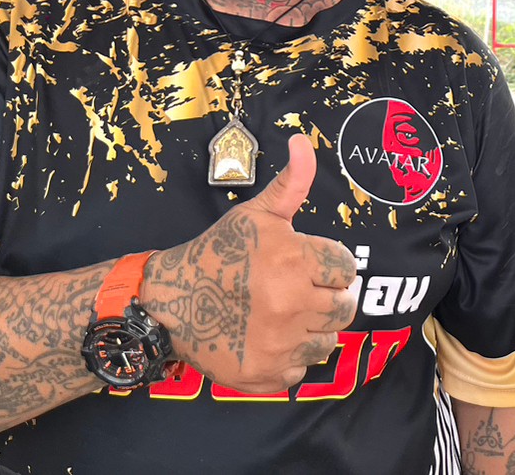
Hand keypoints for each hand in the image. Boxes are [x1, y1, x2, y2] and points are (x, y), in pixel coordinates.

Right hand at [141, 133, 357, 392]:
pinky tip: (272, 339)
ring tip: (290, 314)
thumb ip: (291, 182)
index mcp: (294, 260)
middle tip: (306, 291)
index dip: (331, 266)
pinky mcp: (264, 374)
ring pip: (327, 341)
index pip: (345, 269)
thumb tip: (301, 140)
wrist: (169, 300)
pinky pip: (299, 369)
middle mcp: (291, 304)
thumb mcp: (255, 213)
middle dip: (330, 298)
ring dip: (314, 329)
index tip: (311, 266)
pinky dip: (290, 356)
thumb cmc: (217, 252)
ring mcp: (279, 343)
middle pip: (344, 308)